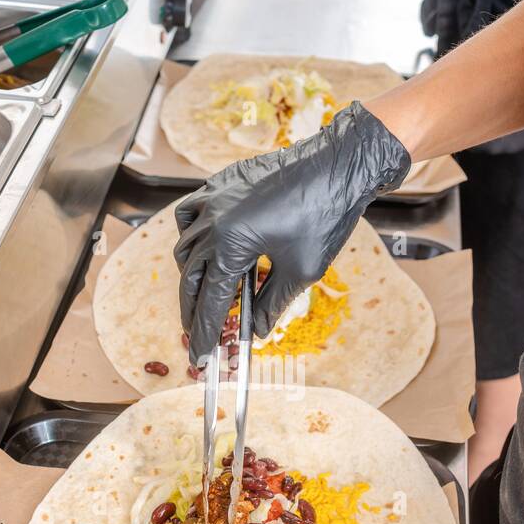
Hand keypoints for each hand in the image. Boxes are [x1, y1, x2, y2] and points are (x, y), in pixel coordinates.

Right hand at [172, 101, 410, 362]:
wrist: (338, 165)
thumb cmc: (325, 217)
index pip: (210, 300)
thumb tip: (257, 331)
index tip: (202, 357)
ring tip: (205, 297)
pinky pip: (191, 214)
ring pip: (185, 245)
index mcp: (230, 244)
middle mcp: (213, 220)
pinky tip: (207, 248)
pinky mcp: (221, 184)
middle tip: (198, 335)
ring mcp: (214, 198)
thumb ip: (272, 303)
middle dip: (193, 310)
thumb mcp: (302, 271)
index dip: (205, 333)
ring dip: (192, 276)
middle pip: (191, 277)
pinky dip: (192, 236)